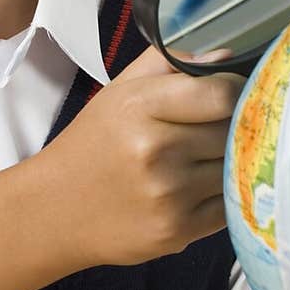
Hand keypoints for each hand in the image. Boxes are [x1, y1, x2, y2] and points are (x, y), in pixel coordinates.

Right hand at [44, 45, 244, 267]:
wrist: (54, 211)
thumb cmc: (92, 145)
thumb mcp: (118, 90)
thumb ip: (170, 63)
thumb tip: (225, 58)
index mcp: (140, 106)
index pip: (222, 93)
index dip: (234, 91)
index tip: (229, 94)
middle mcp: (155, 150)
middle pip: (232, 130)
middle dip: (230, 127)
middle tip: (211, 129)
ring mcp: (169, 195)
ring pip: (234, 167)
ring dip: (226, 162)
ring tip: (201, 159)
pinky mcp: (178, 230)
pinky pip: (228, 204)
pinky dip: (221, 195)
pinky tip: (197, 188)